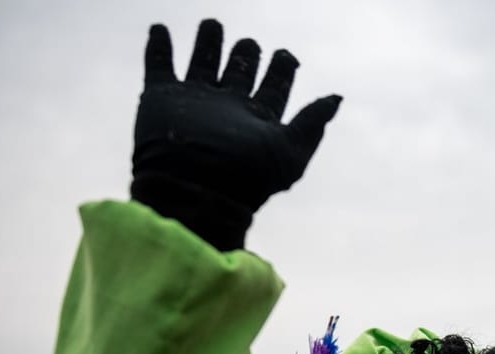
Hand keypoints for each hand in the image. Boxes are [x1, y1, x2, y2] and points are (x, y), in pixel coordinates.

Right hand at [131, 19, 342, 248]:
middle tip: (250, 43)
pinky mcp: (160, 99)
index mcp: (257, 119)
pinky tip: (159, 28)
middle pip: (239, 72)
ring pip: (202, 63)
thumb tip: (337, 98)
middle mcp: (226, 109)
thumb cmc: (247, 178)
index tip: (287, 55)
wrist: (195, 189)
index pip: (274, 88)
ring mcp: (193, 102)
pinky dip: (158, 47)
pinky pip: (158, 65)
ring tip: (212, 23)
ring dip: (208, 43)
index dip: (282, 70)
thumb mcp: (291, 153)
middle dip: (246, 55)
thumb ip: (312, 122)